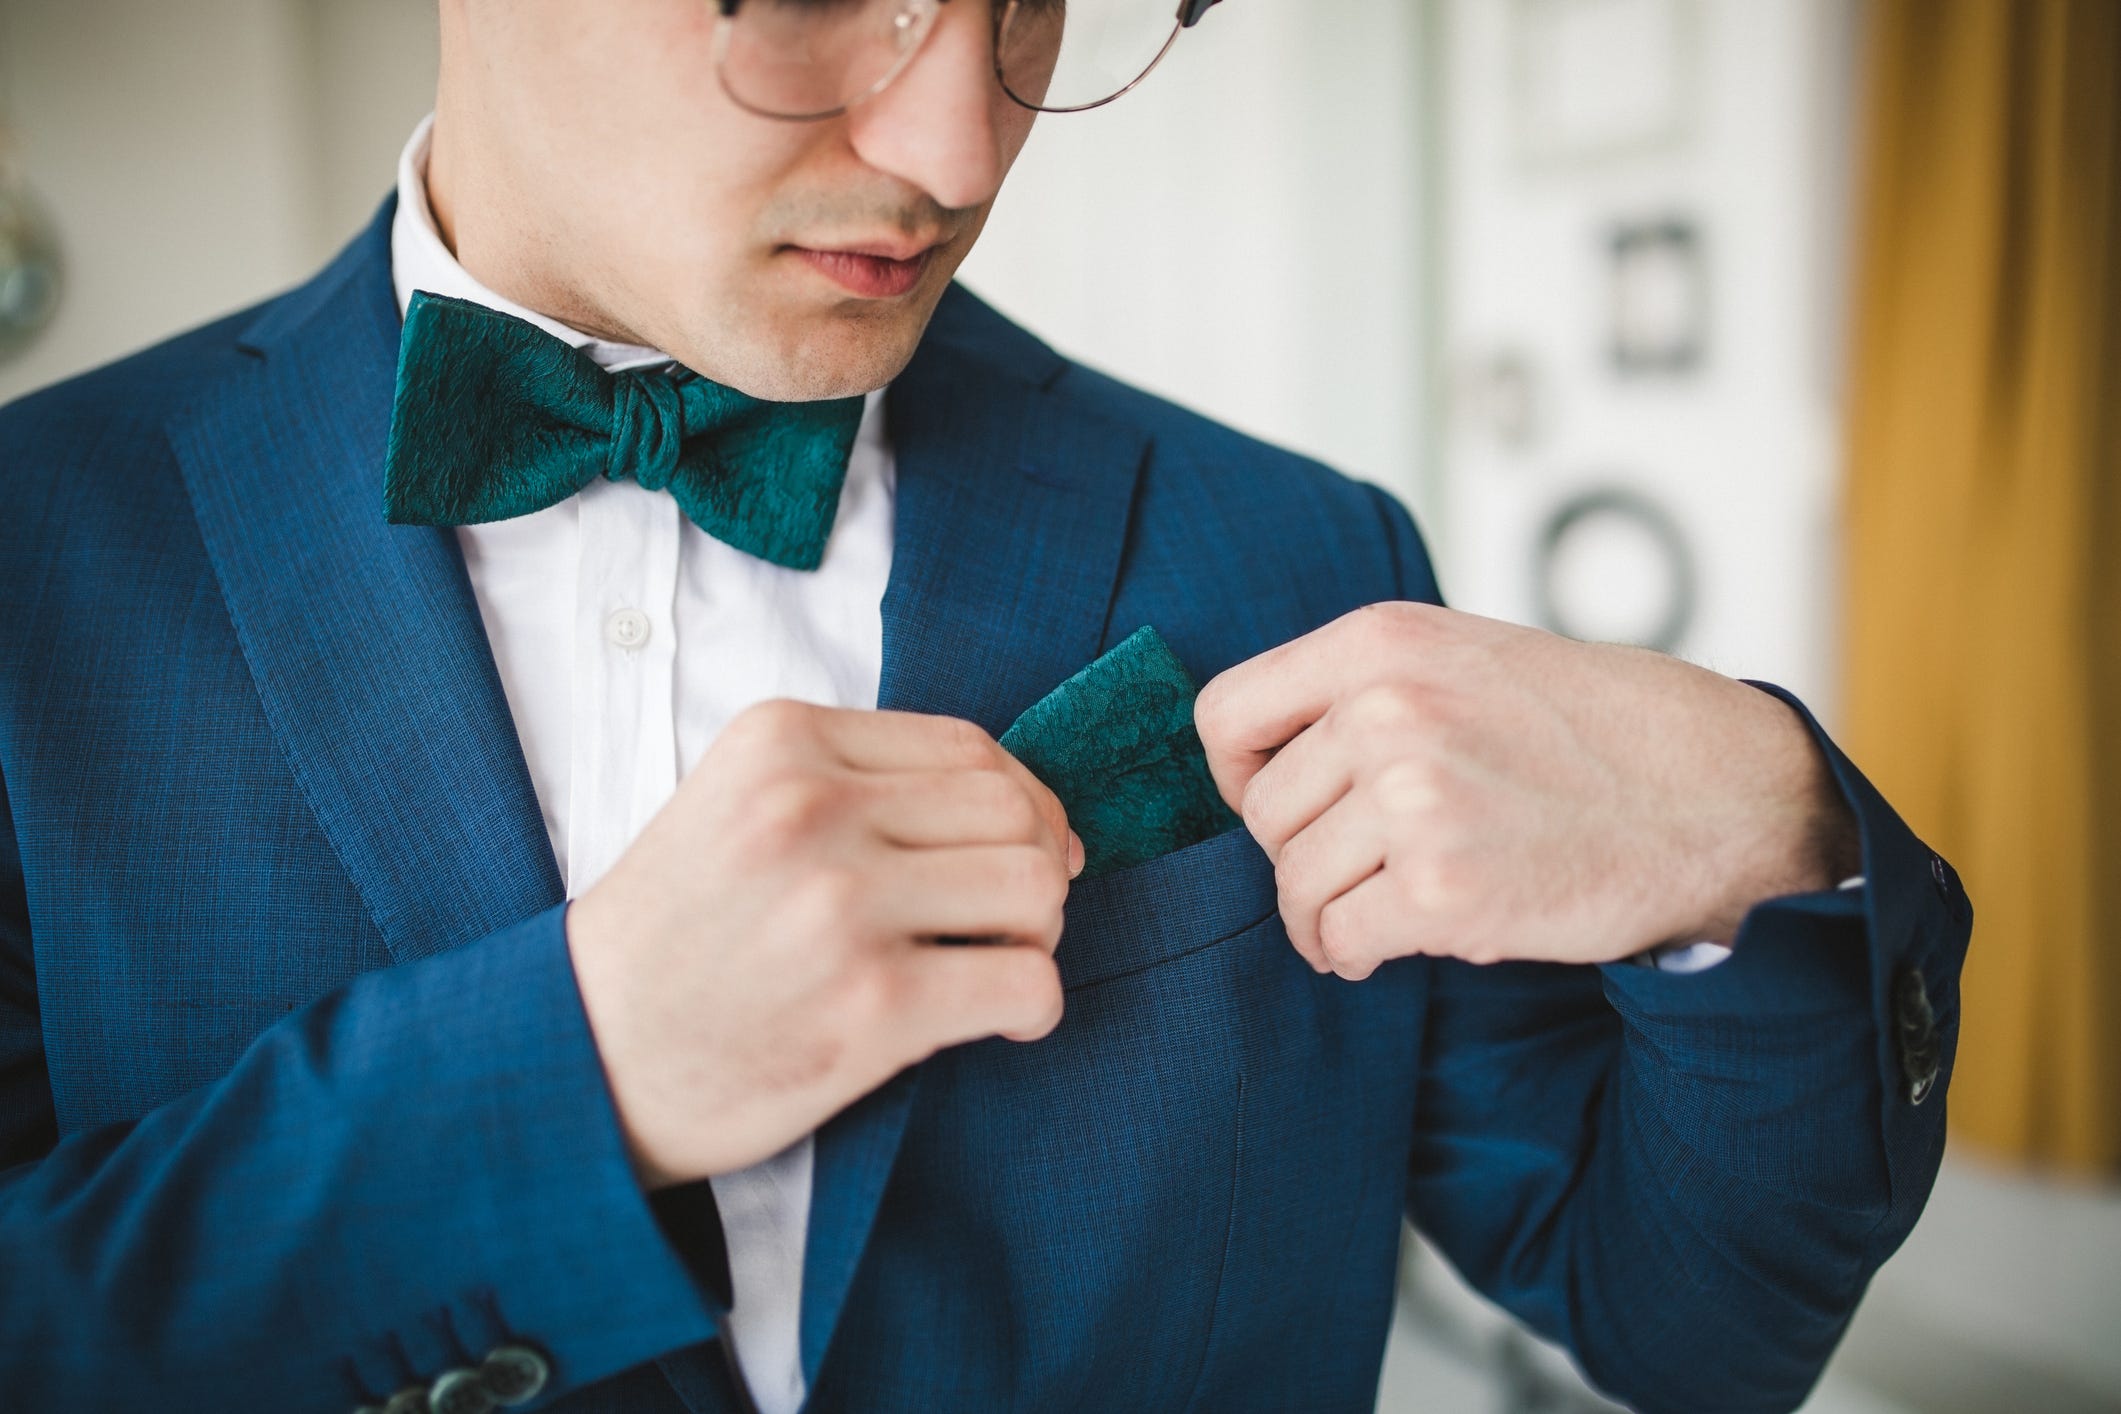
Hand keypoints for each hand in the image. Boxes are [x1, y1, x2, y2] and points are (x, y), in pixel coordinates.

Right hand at [565, 700, 1083, 1187]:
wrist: (577, 1059)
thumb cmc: (669, 942)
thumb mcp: (733, 807)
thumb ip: (848, 784)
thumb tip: (1017, 803)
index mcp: (780, 743)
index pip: (966, 745)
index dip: (1022, 797)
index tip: (1028, 842)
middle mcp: (811, 809)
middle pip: (1012, 809)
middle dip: (1042, 862)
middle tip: (1019, 916)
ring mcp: (841, 905)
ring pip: (1034, 885)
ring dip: (1040, 932)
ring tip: (1001, 962)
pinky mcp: (870, 1005)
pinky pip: (1024, 982)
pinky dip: (1035, 1004)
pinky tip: (1002, 1020)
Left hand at [1193, 603, 1857, 979]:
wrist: (1714, 796)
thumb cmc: (1595, 730)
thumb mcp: (1466, 658)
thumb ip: (1366, 690)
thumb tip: (1259, 760)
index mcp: (1380, 642)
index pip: (1224, 715)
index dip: (1236, 773)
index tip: (1276, 801)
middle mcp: (1386, 710)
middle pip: (1262, 813)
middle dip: (1299, 854)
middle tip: (1356, 869)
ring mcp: (1414, 800)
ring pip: (1294, 883)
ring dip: (1321, 914)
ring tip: (1371, 914)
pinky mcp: (1442, 890)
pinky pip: (1338, 937)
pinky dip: (1351, 954)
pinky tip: (1387, 945)